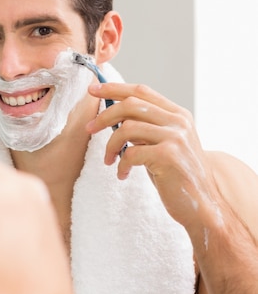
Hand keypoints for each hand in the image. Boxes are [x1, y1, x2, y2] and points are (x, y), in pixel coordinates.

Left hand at [85, 83, 222, 229]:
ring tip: (109, 160)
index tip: (92, 89)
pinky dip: (121, 165)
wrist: (203, 205)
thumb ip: (145, 126)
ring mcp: (175, 137)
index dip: (114, 88)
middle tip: (89, 128)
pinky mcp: (169, 156)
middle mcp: (178, 121)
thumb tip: (112, 114)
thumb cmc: (176, 175)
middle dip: (104, 115)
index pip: (141, 91)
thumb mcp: (163, 143)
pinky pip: (130, 153)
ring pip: (127, 128)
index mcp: (177, 114)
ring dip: (110, 145)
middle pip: (130, 105)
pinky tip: (123, 174)